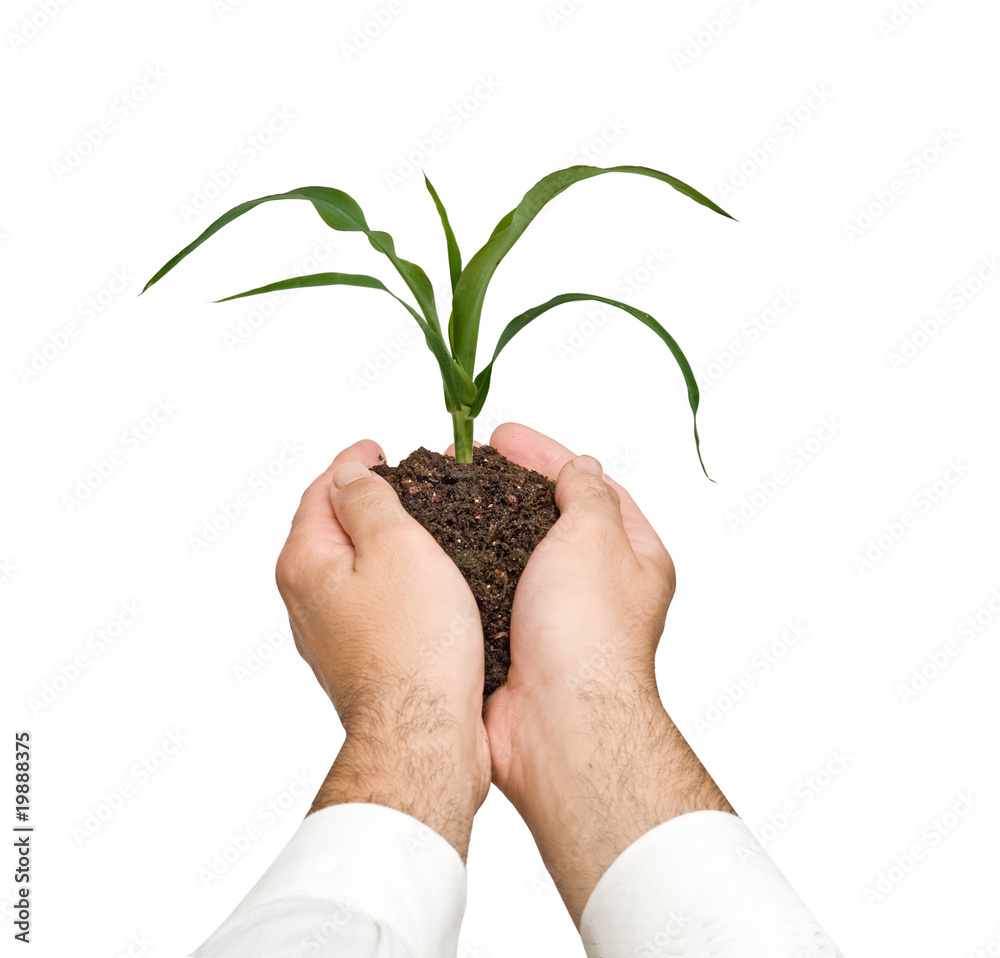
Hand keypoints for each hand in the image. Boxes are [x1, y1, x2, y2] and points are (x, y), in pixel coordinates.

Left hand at [275, 439, 490, 859]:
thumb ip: (368, 499)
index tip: (378, 448)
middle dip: (364, 498)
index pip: (321, 490)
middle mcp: (307, 598)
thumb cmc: (415, 645)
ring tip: (420, 525)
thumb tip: (349, 474)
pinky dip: (390, 579)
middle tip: (404, 481)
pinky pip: (370, 601)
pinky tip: (421, 582)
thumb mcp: (396, 545)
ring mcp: (330, 632)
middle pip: (330, 528)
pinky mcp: (359, 656)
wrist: (424, 732)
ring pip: (351, 566)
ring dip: (380, 541)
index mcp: (307, 561)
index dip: (353, 462)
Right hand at [484, 423, 733, 922]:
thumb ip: (586, 493)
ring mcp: (552, 615)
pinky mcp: (514, 640)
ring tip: (439, 497)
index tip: (500, 435)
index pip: (587, 485)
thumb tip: (581, 468)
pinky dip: (463, 567)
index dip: (543, 455)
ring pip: (510, 553)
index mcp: (632, 556)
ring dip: (478, 524)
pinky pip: (485, 591)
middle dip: (504, 486)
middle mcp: (595, 586)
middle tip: (462, 462)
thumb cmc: (587, 635)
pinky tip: (434, 549)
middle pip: (546, 518)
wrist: (558, 724)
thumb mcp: (595, 537)